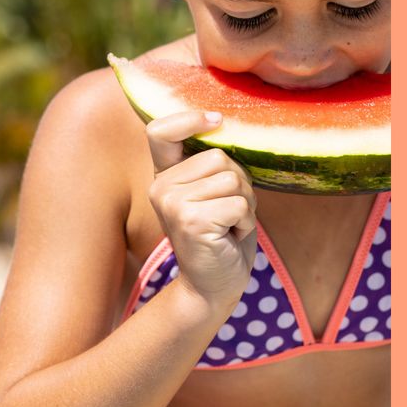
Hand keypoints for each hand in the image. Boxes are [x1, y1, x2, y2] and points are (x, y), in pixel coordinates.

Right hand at [146, 110, 257, 314]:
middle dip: (239, 185)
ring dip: (245, 205)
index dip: (188, 118)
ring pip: (233, 180)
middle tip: (227, 214)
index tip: (215, 120)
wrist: (212, 288)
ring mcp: (173, 203)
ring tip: (229, 226)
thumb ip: (211, 166)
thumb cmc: (221, 237)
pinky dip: (246, 222)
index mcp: (164, 177)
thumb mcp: (211, 195)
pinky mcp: (191, 221)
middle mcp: (161, 187)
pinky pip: (239, 204)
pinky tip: (230, 237)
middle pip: (220, 157)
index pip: (160, 131)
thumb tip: (224, 123)